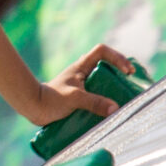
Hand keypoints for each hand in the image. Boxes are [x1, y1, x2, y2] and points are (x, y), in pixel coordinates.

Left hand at [23, 44, 139, 124]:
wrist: (33, 108)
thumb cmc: (51, 99)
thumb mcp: (74, 99)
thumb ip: (94, 102)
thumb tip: (115, 108)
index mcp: (81, 66)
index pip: (102, 51)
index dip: (117, 57)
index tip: (127, 71)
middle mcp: (84, 74)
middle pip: (107, 68)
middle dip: (121, 75)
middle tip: (132, 86)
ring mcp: (82, 86)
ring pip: (103, 84)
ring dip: (114, 91)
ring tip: (126, 101)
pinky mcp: (81, 99)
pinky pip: (98, 97)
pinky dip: (106, 103)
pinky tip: (112, 113)